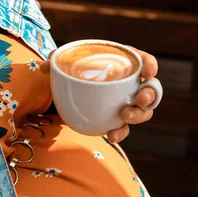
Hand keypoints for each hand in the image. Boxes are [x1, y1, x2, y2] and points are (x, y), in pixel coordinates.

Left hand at [40, 46, 161, 142]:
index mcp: (125, 63)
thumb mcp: (66, 62)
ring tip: (124, 116)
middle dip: (150, 95)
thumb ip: (57, 60)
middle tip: (140, 99)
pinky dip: (120, 133)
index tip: (147, 72)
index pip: (145, 61)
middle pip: (151, 90)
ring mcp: (127, 104)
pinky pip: (125, 128)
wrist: (70, 89)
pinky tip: (111, 136)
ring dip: (138, 115)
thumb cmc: (75, 69)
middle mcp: (131, 84)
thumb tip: (46, 66)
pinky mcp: (118, 120)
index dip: (150, 65)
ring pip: (144, 112)